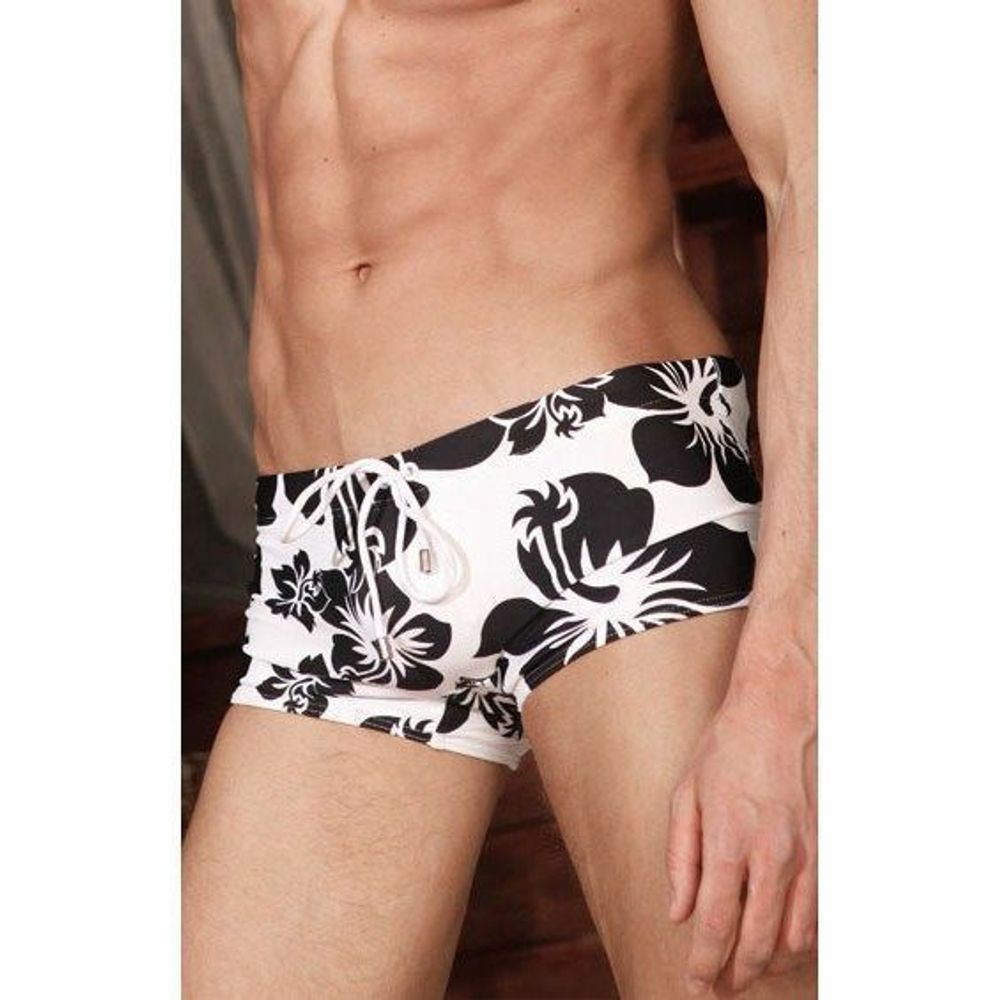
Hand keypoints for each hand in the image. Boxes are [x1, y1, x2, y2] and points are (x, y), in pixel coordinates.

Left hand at [665, 625, 816, 995]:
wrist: (773, 720)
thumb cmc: (722, 756)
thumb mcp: (684, 798)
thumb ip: (680, 859)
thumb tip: (678, 912)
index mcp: (728, 840)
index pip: (715, 923)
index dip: (704, 964)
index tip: (694, 986)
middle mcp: (769, 855)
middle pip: (756, 942)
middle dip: (734, 976)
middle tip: (715, 989)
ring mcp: (801, 857)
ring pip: (789, 938)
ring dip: (765, 965)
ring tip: (741, 974)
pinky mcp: (820, 854)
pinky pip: (813, 916)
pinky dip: (794, 942)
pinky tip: (775, 946)